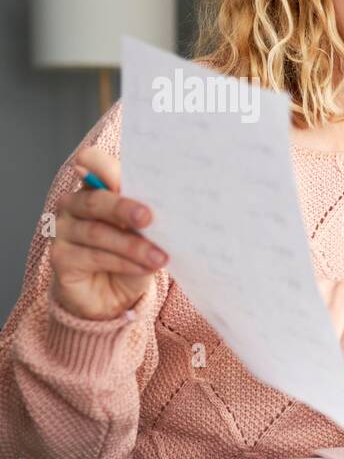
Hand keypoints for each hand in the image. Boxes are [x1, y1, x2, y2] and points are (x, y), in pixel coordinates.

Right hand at [48, 147, 168, 320]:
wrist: (112, 294)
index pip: (92, 164)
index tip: (119, 172)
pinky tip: (144, 268)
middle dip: (123, 208)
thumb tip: (169, 211)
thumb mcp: (144, 234)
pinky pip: (94, 257)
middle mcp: (73, 205)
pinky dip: (124, 263)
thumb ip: (147, 218)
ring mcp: (63, 231)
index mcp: (96, 188)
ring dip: (132, 246)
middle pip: (95, 201)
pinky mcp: (60, 258)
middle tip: (148, 218)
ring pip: (97, 233)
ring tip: (159, 257)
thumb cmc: (130, 255)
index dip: (102, 164)